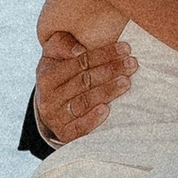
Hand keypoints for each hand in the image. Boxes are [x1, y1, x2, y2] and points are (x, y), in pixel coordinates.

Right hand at [35, 28, 133, 146]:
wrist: (50, 107)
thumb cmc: (59, 74)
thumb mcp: (54, 55)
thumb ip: (62, 44)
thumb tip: (79, 50)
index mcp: (46, 76)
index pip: (79, 63)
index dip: (103, 54)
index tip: (125, 49)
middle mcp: (48, 98)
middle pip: (84, 81)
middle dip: (110, 71)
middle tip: (131, 64)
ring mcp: (56, 117)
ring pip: (84, 102)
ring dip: (107, 91)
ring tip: (126, 82)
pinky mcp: (65, 134)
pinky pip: (79, 127)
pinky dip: (93, 119)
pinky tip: (107, 109)